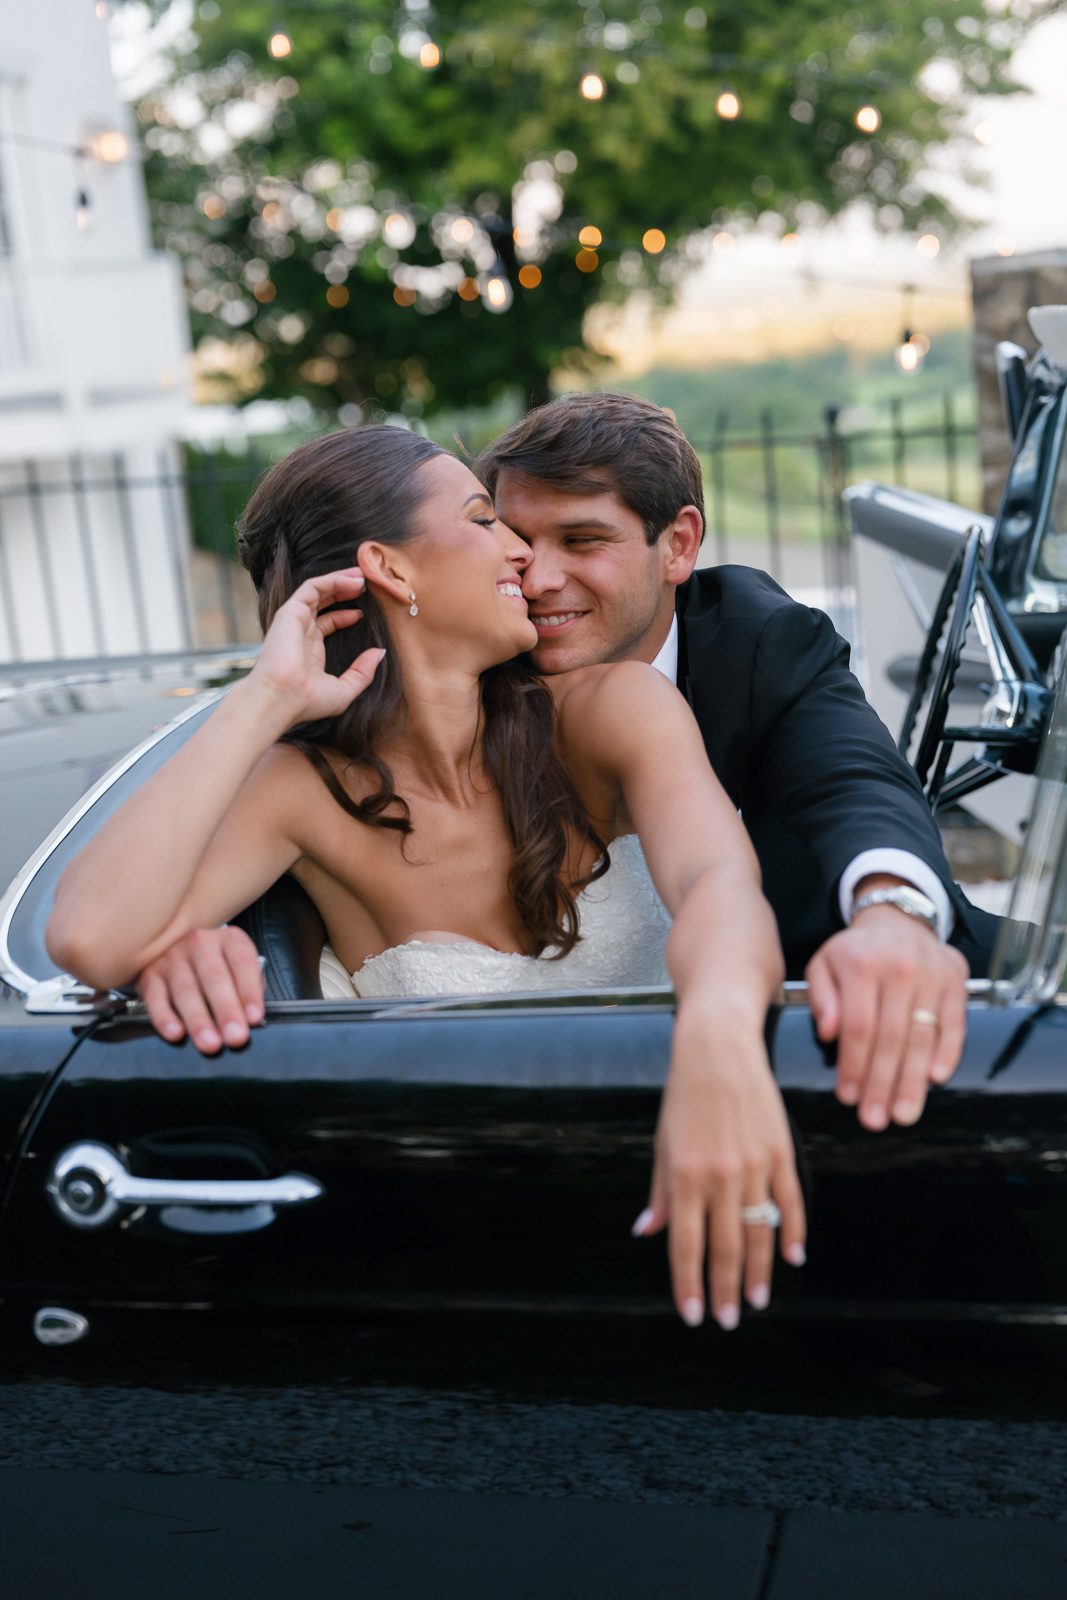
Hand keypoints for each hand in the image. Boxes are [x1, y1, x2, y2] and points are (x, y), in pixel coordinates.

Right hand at [137, 925, 265, 1053]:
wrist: (173, 946)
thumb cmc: (217, 966)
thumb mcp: (238, 968)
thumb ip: (248, 988)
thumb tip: (250, 1019)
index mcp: (229, 940)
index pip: (243, 962)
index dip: (250, 992)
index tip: (254, 1018)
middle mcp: (200, 943)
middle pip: (214, 977)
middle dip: (226, 1010)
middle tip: (235, 1037)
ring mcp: (172, 957)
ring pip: (185, 990)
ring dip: (199, 1019)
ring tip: (210, 1043)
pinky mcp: (149, 974)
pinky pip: (155, 997)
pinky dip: (165, 1017)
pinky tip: (176, 1033)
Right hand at [251, 569, 384, 724]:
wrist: (282, 698)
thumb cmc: (307, 701)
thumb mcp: (344, 690)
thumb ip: (363, 672)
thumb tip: (379, 653)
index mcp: (309, 651)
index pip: (326, 623)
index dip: (345, 615)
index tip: (362, 612)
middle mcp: (300, 633)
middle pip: (322, 602)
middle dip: (343, 590)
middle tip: (365, 583)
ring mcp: (294, 621)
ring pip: (318, 590)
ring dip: (340, 580)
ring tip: (361, 575)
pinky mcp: (291, 611)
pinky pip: (312, 587)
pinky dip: (332, 580)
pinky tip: (352, 580)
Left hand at [633, 1008, 805, 1329]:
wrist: (718, 1046)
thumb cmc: (683, 1095)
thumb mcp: (662, 1143)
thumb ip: (659, 1192)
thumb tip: (646, 1232)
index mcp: (684, 1175)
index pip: (685, 1244)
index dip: (689, 1284)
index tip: (692, 1315)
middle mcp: (720, 1176)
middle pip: (726, 1247)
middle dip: (725, 1290)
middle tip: (727, 1321)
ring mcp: (755, 1165)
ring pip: (760, 1233)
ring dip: (759, 1273)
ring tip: (756, 1302)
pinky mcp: (781, 1151)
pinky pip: (790, 1203)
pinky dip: (793, 1233)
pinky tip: (793, 1258)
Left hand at [806, 909, 968, 1129]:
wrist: (897, 920)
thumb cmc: (854, 952)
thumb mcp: (823, 963)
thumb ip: (820, 997)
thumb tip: (827, 1032)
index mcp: (861, 965)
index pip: (858, 1027)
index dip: (853, 1066)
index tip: (848, 1098)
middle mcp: (898, 969)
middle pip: (891, 1038)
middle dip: (882, 1084)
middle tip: (875, 1120)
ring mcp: (931, 976)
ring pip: (922, 1037)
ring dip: (912, 1081)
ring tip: (903, 1114)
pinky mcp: (956, 982)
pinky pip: (954, 1024)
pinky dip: (947, 1053)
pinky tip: (936, 1080)